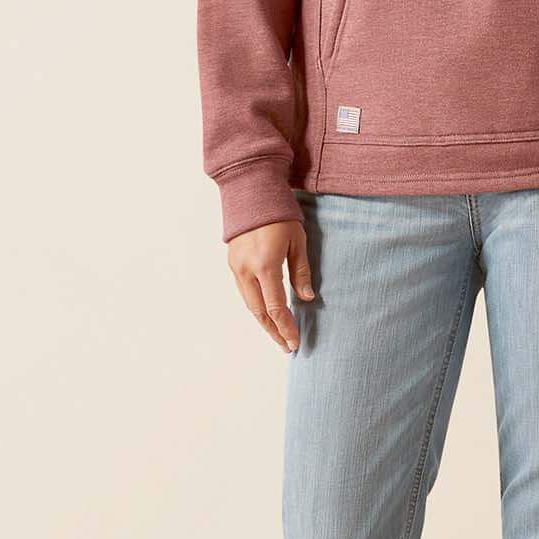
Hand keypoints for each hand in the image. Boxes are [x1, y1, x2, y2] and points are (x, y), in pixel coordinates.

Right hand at [226, 219, 314, 353]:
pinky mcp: (232, 263)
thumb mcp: (298, 241)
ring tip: (278, 334)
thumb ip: (301, 272)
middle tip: (287, 346)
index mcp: (265, 264)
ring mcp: (236, 267)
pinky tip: (266, 312)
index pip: (276, 307)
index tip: (294, 343)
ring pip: (249, 304)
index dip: (286, 327)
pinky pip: (244, 292)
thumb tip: (306, 299)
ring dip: (263, 321)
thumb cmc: (280, 215)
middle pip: (259, 312)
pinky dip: (255, 306)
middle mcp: (246, 269)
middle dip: (274, 331)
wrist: (251, 192)